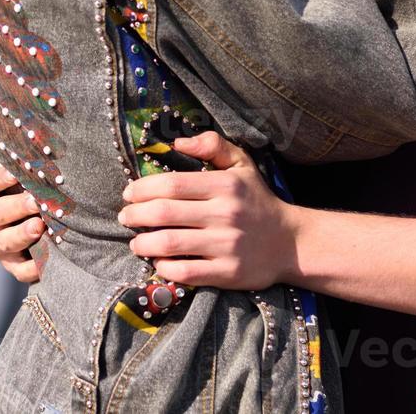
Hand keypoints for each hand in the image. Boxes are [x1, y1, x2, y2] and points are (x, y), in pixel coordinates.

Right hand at [0, 146, 44, 282]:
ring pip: (3, 240)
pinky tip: (46, 260)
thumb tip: (9, 115)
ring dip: (21, 233)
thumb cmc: (28, 189)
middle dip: (13, 203)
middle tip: (35, 197)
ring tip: (39, 226)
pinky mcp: (11, 265)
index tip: (12, 165)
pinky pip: (19, 269)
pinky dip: (32, 266)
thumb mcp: (21, 170)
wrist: (37, 230)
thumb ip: (17, 150)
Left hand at [118, 132, 299, 289]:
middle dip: (135, 215)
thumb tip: (177, 142)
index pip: (171, 184)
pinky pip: (185, 272)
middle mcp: (225, 214)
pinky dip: (164, 268)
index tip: (128, 194)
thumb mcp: (242, 164)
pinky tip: (158, 263)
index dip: (142, 189)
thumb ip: (212, 145)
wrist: (291, 243)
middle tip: (124, 217)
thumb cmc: (257, 200)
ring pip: (169, 244)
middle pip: (164, 213)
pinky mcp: (228, 273)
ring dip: (143, 244)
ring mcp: (227, 245)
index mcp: (225, 185)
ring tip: (135, 242)